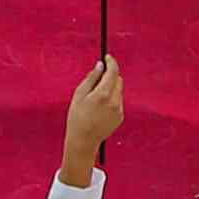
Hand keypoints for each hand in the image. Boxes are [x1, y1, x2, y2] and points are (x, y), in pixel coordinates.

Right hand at [59, 53, 124, 179]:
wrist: (83, 140)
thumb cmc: (77, 117)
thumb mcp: (79, 94)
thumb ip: (91, 77)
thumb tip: (100, 65)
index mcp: (103, 94)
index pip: (113, 71)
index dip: (111, 62)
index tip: (107, 57)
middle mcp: (114, 101)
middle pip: (118, 79)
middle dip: (111, 75)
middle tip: (99, 77)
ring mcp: (119, 110)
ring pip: (119, 90)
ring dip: (111, 87)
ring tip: (96, 97)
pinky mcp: (120, 116)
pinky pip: (118, 101)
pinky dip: (112, 99)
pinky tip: (100, 108)